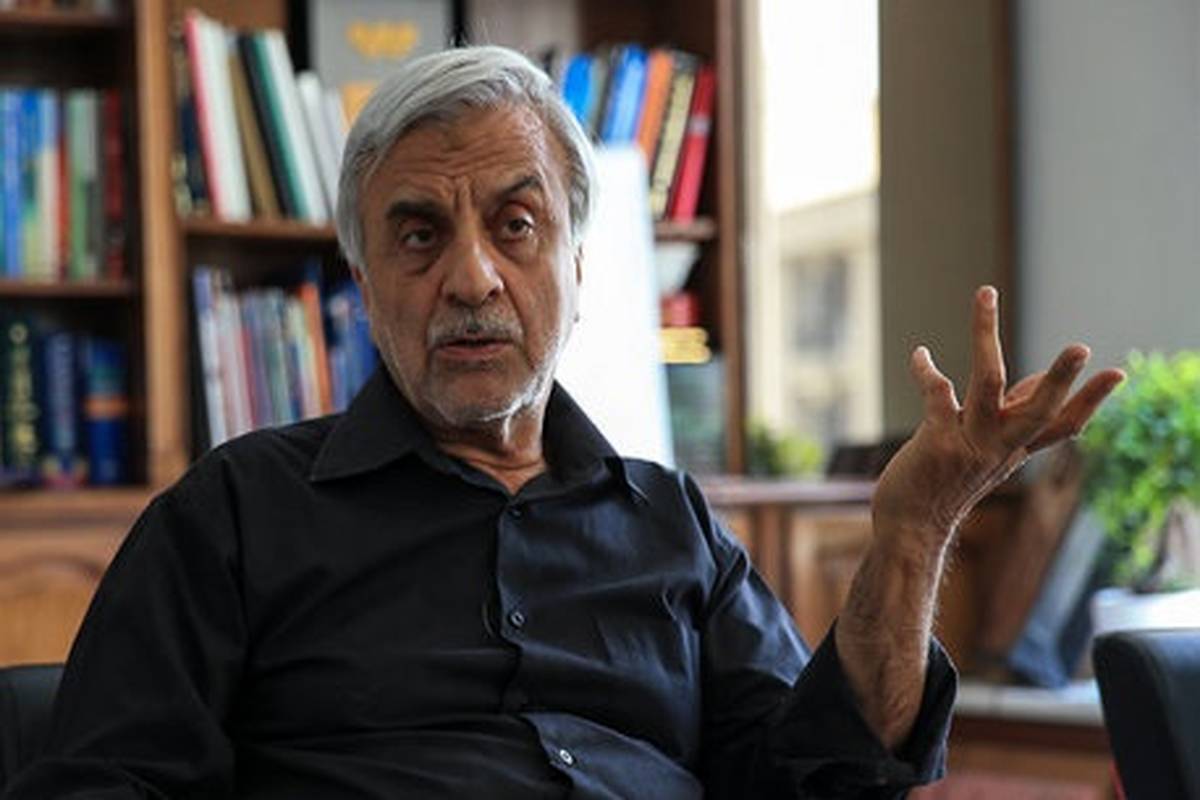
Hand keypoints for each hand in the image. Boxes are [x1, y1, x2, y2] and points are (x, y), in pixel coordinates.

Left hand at [872, 286, 1123, 552]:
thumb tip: (1035, 381)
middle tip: (1082, 348)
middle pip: (1041, 409)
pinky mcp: (937, 441)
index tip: (1118, 373)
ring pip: (988, 383)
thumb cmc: (945, 483)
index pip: (1064, 425)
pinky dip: (928, 369)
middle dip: (1060, 378)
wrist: (910, 528)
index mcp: (1016, 448)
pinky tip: (921, 354)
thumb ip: (1009, 418)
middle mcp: (999, 446)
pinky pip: (938, 392)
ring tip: (986, 296)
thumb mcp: (986, 453)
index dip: (1091, 401)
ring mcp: (970, 443)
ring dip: (985, 337)